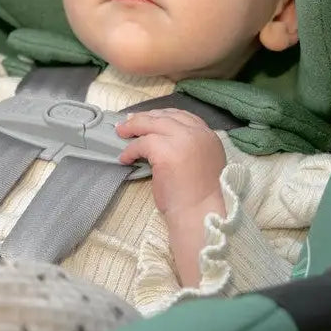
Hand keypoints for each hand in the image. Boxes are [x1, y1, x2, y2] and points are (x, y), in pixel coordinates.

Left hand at [117, 109, 225, 288]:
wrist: (200, 214)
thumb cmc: (199, 197)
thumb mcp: (200, 163)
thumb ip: (188, 147)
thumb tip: (162, 140)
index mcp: (209, 137)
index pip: (184, 117)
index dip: (163, 116)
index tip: (149, 118)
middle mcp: (198, 134)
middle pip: (166, 117)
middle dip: (145, 118)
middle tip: (129, 122)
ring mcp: (182, 140)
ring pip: (152, 124)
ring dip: (134, 127)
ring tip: (121, 132)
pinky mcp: (165, 151)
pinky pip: (142, 143)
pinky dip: (130, 149)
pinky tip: (125, 157)